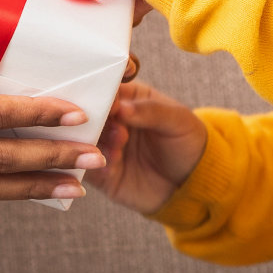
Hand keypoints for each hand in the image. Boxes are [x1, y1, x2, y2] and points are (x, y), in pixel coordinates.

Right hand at [86, 81, 206, 214]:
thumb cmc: (186, 142)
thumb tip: (122, 108)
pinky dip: (90, 166)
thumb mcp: (177, 121)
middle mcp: (109, 120)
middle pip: (86, 114)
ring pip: (81, 140)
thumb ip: (151, 112)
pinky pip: (84, 167)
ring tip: (117, 151)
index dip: (102, 94)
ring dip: (93, 144)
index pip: (105, 89)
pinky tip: (108, 167)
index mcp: (127, 99)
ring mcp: (101, 146)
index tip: (109, 105)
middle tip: (116, 131)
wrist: (191, 183)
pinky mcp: (99, 173)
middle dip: (95, 121)